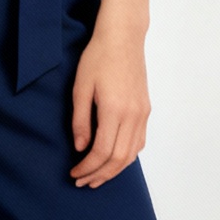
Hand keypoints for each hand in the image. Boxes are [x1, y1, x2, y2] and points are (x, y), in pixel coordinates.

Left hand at [69, 23, 149, 187]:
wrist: (123, 38)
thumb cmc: (98, 58)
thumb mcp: (80, 88)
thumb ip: (80, 120)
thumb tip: (80, 147)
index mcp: (114, 109)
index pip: (102, 152)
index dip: (87, 167)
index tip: (74, 172)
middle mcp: (133, 115)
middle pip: (118, 159)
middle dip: (99, 175)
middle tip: (82, 181)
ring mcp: (142, 113)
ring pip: (131, 154)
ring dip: (114, 170)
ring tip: (96, 176)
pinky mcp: (145, 109)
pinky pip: (139, 142)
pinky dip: (126, 156)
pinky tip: (113, 159)